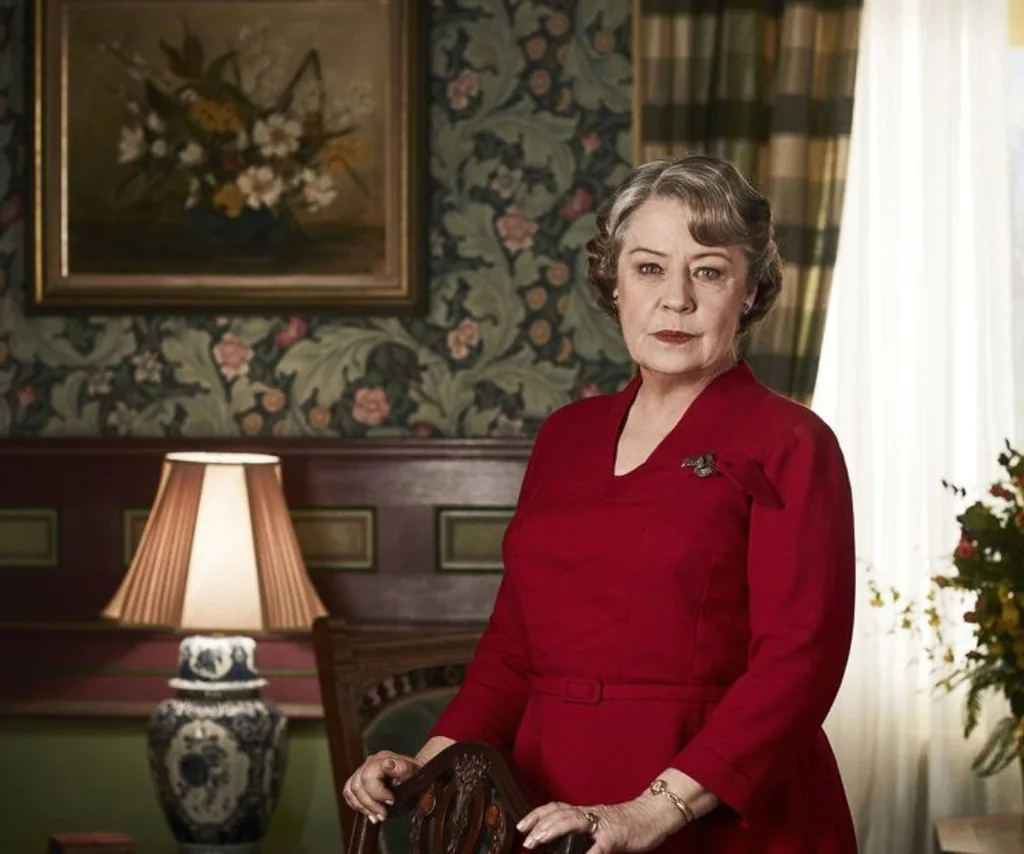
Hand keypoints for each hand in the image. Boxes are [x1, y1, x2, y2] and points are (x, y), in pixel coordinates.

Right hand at [342, 750, 422, 822]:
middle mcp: (371, 762)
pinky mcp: (359, 779)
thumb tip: (389, 765)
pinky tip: (369, 812)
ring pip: (352, 789)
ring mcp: (363, 769)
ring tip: (377, 816)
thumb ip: (403, 769)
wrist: (415, 775)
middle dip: (371, 804)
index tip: (391, 802)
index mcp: (385, 758)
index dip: (377, 792)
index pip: (369, 774)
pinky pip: (348, 792)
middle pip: (358, 784)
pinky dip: (357, 805)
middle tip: (383, 815)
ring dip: (363, 806)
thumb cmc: (416, 776)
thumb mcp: (415, 774)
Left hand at [516, 796, 686, 853]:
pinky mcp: (616, 837)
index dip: (536, 815)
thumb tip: (559, 846)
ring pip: (574, 822)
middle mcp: (591, 815)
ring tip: (539, 840)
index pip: (556, 809)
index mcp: (585, 813)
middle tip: (526, 840)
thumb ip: (582, 833)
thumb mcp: (600, 826)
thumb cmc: (626, 824)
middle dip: (540, 826)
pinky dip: (587, 853)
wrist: (653, 815)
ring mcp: (603, 825)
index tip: (520, 826)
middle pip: (560, 814)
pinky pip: (599, 846)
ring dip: (554, 830)